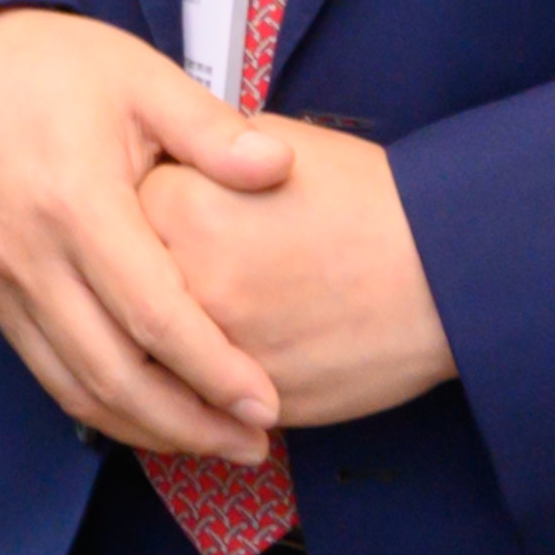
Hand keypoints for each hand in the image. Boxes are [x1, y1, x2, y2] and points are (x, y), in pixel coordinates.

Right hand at [0, 6, 288, 461]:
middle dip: (188, 423)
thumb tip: (280, 168)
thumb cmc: (58, 67)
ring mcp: (2, 282)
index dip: (213, 370)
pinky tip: (153, 413)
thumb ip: (212, 130)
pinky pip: (48, 372)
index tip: (266, 404)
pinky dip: (103, 406)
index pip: (153, 315)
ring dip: (147, 428)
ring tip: (214, 443)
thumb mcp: (144, 77)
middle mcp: (31, 257)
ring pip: (75, 389)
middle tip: (254, 444)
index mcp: (77, 202)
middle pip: (113, 373)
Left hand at [141, 120, 456, 428]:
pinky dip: (192, 396)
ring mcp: (213, 351)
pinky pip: (194, 405)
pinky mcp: (246, 402)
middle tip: (153, 284)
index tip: (142, 225)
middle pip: (118, 296)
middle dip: (129, 294)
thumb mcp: (275, 150)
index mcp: (178, 205)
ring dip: (151, 357)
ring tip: (175, 336)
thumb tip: (168, 171)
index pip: (110, 218)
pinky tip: (212, 374)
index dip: (128, 225)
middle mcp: (182, 281)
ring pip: (148, 363)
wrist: (444, 271)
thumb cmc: (367, 201)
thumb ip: (206, 163)